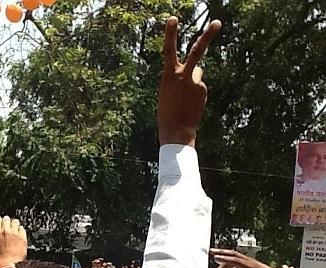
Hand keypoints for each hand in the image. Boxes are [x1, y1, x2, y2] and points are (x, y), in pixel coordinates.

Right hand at [0, 216, 26, 267]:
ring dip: (15, 225)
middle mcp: (5, 231)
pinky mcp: (23, 238)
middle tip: (8, 226)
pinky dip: (21, 231)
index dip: (0, 220)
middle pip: (7, 219)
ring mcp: (15, 234)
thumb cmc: (0, 259)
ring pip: (15, 222)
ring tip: (15, 230)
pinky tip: (19, 235)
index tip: (1, 222)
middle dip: (8, 222)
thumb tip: (0, 232)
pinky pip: (22, 229)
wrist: (7, 266)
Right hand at [158, 17, 220, 146]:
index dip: (170, 34)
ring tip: (183, 100)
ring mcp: (196, 82)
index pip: (168, 50)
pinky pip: (199, 86)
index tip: (172, 19)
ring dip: (192, 83)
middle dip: (208, 36)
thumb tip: (200, 69)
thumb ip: (181, 76)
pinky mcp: (203, 89)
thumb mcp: (168, 91)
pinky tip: (190, 104)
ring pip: (197, 74)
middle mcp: (183, 76)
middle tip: (218, 23)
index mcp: (168, 75)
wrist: (176, 130)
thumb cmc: (167, 111)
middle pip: (197, 51)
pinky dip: (196, 93)